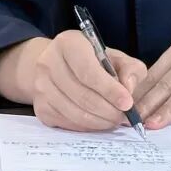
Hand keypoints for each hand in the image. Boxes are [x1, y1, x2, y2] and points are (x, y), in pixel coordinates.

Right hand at [0, 32, 146, 131]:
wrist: (59, 66)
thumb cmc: (92, 60)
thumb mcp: (114, 56)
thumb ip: (130, 69)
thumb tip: (128, 90)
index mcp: (68, 43)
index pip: (88, 71)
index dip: (109, 90)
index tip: (127, 103)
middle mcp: (48, 63)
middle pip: (82, 95)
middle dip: (108, 110)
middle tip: (124, 117)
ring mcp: (41, 87)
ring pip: (74, 113)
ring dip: (100, 121)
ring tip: (115, 120)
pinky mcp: (40, 107)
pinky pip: (67, 123)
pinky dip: (87, 127)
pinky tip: (99, 121)